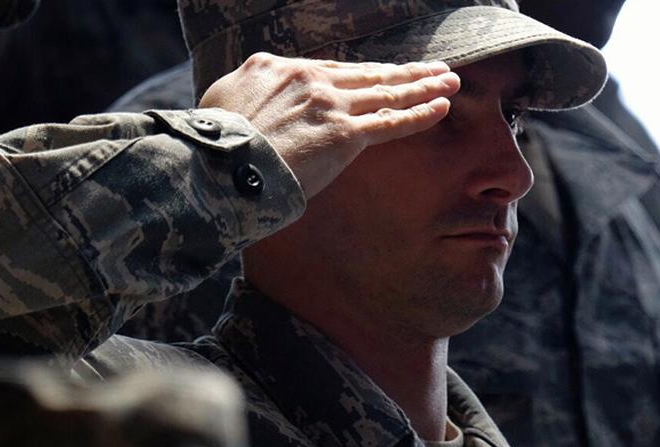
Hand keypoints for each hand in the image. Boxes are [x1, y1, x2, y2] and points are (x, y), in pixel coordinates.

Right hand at [199, 52, 459, 199]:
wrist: (220, 165)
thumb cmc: (211, 144)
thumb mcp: (220, 102)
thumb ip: (246, 95)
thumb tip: (252, 102)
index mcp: (277, 67)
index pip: (329, 70)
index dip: (361, 75)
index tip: (381, 76)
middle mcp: (309, 79)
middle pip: (366, 74)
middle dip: (403, 71)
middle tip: (433, 68)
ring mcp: (330, 105)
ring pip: (386, 91)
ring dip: (422, 86)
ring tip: (449, 80)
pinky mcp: (344, 136)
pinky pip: (390, 122)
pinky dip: (419, 113)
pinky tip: (441, 106)